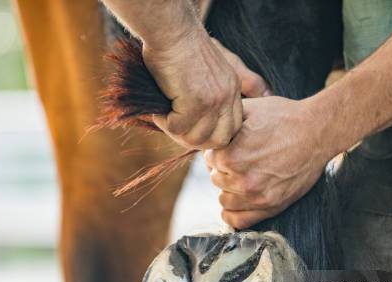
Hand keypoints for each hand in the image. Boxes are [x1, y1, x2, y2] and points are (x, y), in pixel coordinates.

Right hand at [144, 30, 270, 148]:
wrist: (171, 30)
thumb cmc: (181, 46)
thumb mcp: (206, 71)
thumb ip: (212, 95)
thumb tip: (198, 128)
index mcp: (233, 89)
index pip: (232, 128)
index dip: (212, 135)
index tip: (193, 129)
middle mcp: (228, 96)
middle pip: (220, 140)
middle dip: (197, 141)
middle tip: (178, 129)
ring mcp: (214, 101)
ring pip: (198, 138)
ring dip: (177, 133)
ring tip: (165, 118)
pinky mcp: (195, 103)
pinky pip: (178, 128)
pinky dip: (164, 123)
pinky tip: (158, 111)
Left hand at [203, 96, 340, 228]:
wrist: (317, 132)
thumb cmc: (285, 118)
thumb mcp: (251, 109)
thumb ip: (225, 120)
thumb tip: (209, 128)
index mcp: (231, 156)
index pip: (208, 160)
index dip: (218, 151)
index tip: (230, 147)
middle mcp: (242, 180)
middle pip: (216, 179)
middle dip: (224, 169)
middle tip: (240, 160)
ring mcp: (257, 196)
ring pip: (224, 200)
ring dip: (230, 189)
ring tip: (243, 177)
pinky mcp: (271, 207)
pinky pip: (238, 221)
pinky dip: (234, 213)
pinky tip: (240, 200)